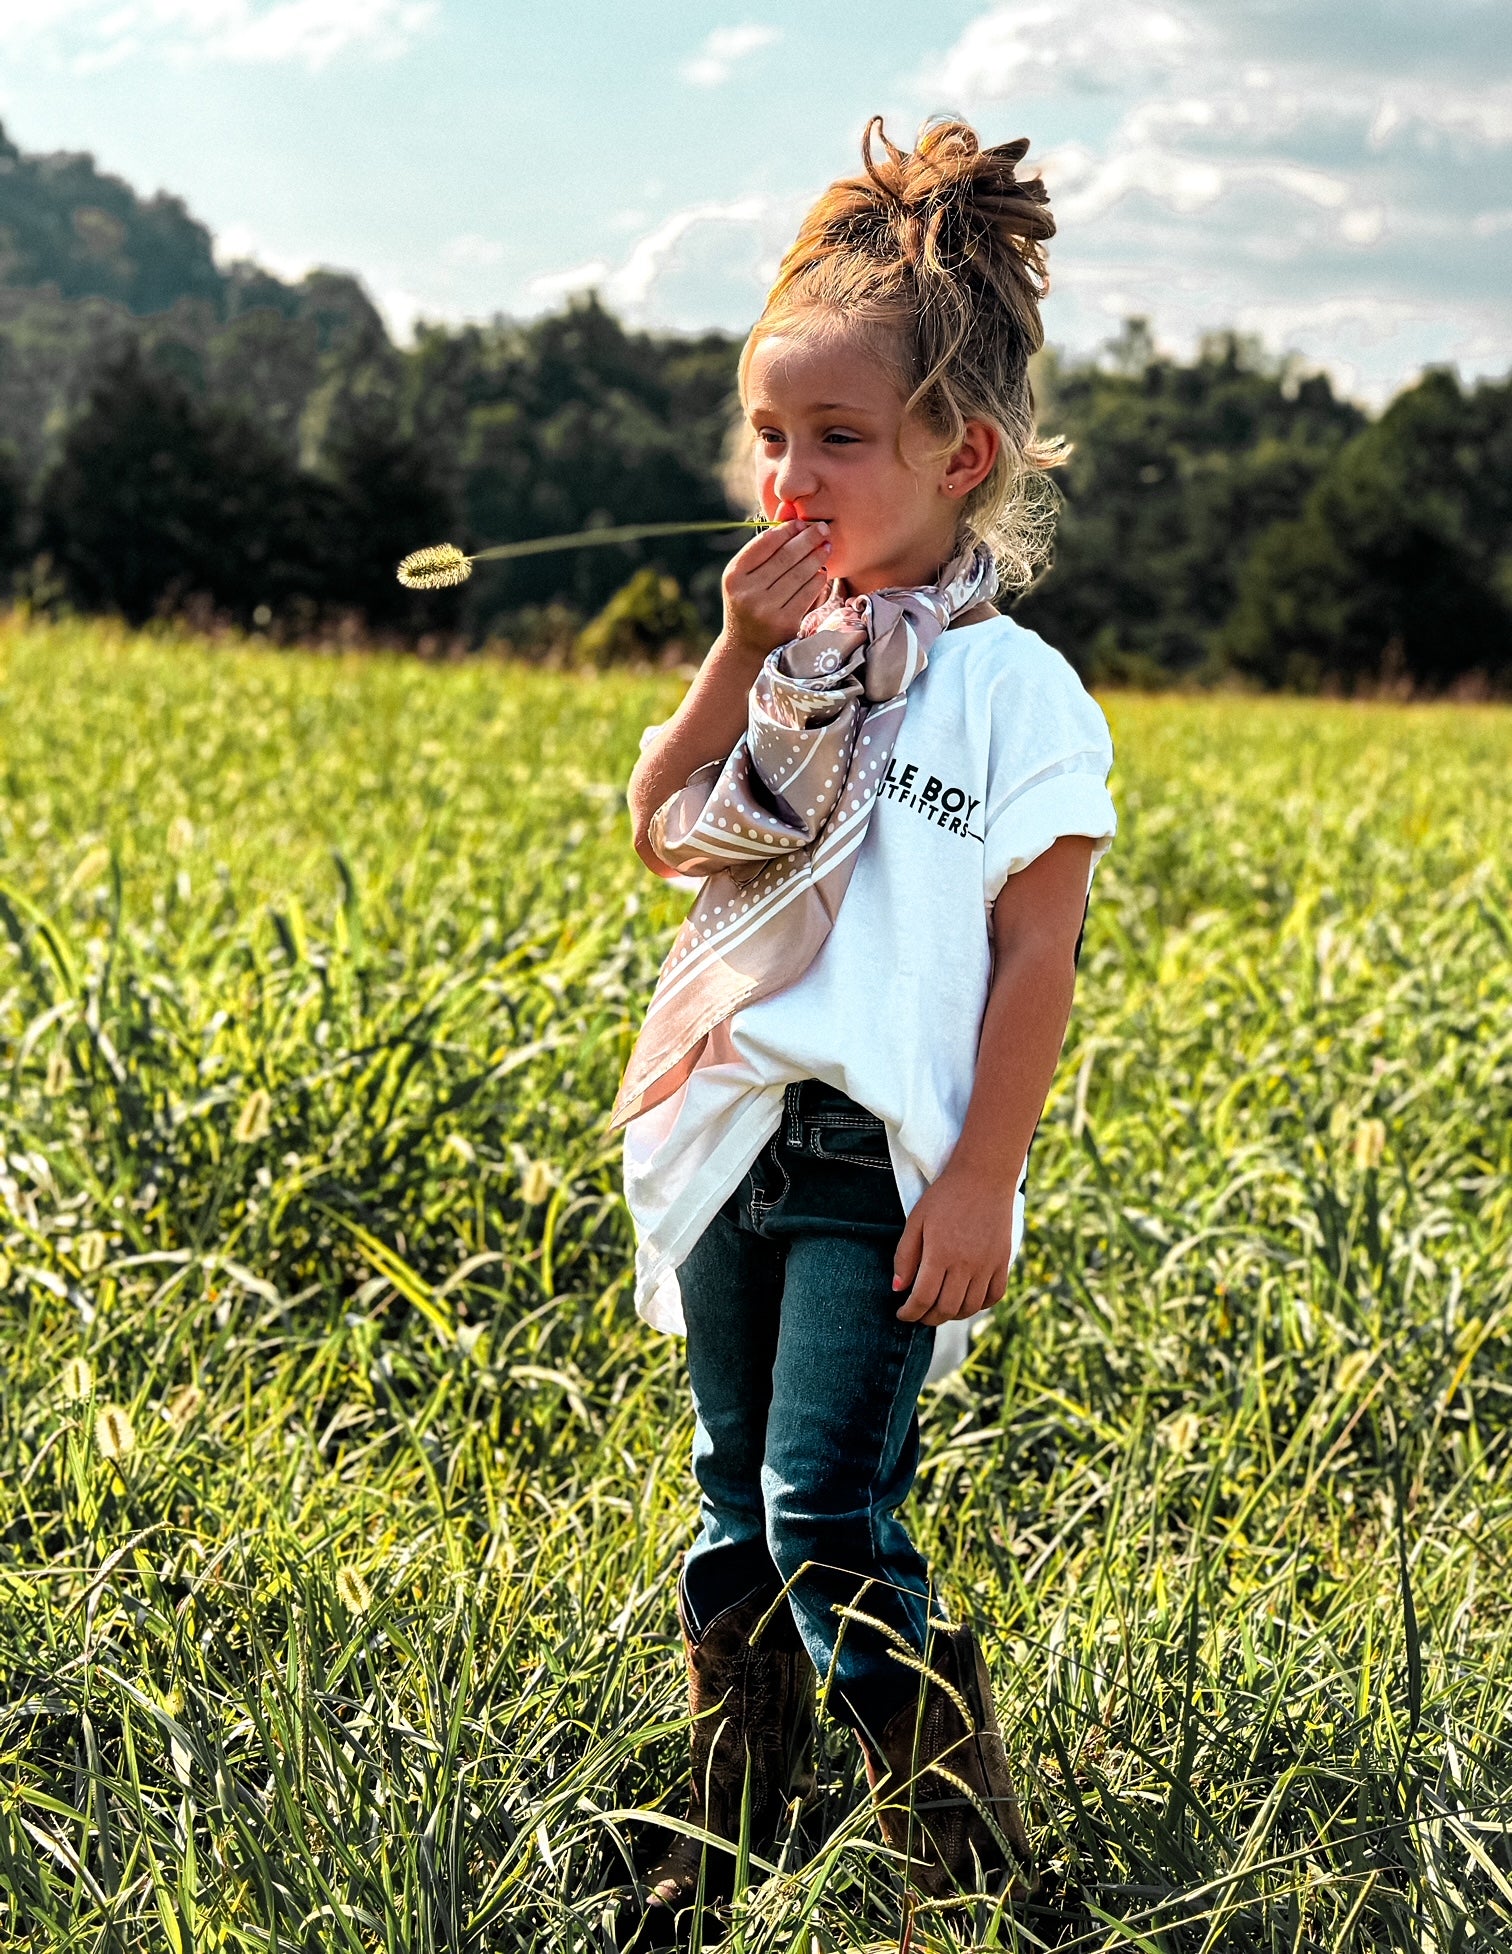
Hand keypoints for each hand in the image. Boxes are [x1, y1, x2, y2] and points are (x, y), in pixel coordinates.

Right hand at [721, 516, 830, 657]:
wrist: (745, 646)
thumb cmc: (748, 601)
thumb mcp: (746, 576)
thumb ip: (765, 547)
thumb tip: (789, 509)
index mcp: (734, 576)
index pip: (764, 544)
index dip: (786, 530)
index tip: (801, 522)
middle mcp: (747, 592)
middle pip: (785, 557)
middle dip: (807, 539)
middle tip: (822, 528)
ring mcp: (766, 609)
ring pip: (799, 574)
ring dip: (817, 556)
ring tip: (827, 545)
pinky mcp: (785, 622)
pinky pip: (807, 593)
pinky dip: (818, 579)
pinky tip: (822, 570)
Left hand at [892, 1161, 1017, 1326]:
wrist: (984, 1177)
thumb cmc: (945, 1197)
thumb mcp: (916, 1221)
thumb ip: (905, 1256)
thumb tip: (899, 1289)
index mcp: (939, 1254)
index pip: (922, 1298)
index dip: (910, 1313)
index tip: (902, 1314)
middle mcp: (965, 1264)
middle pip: (946, 1309)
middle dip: (928, 1318)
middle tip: (919, 1315)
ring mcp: (987, 1265)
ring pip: (969, 1307)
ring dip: (952, 1316)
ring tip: (940, 1310)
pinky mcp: (1002, 1262)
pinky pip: (993, 1296)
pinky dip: (979, 1305)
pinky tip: (966, 1300)